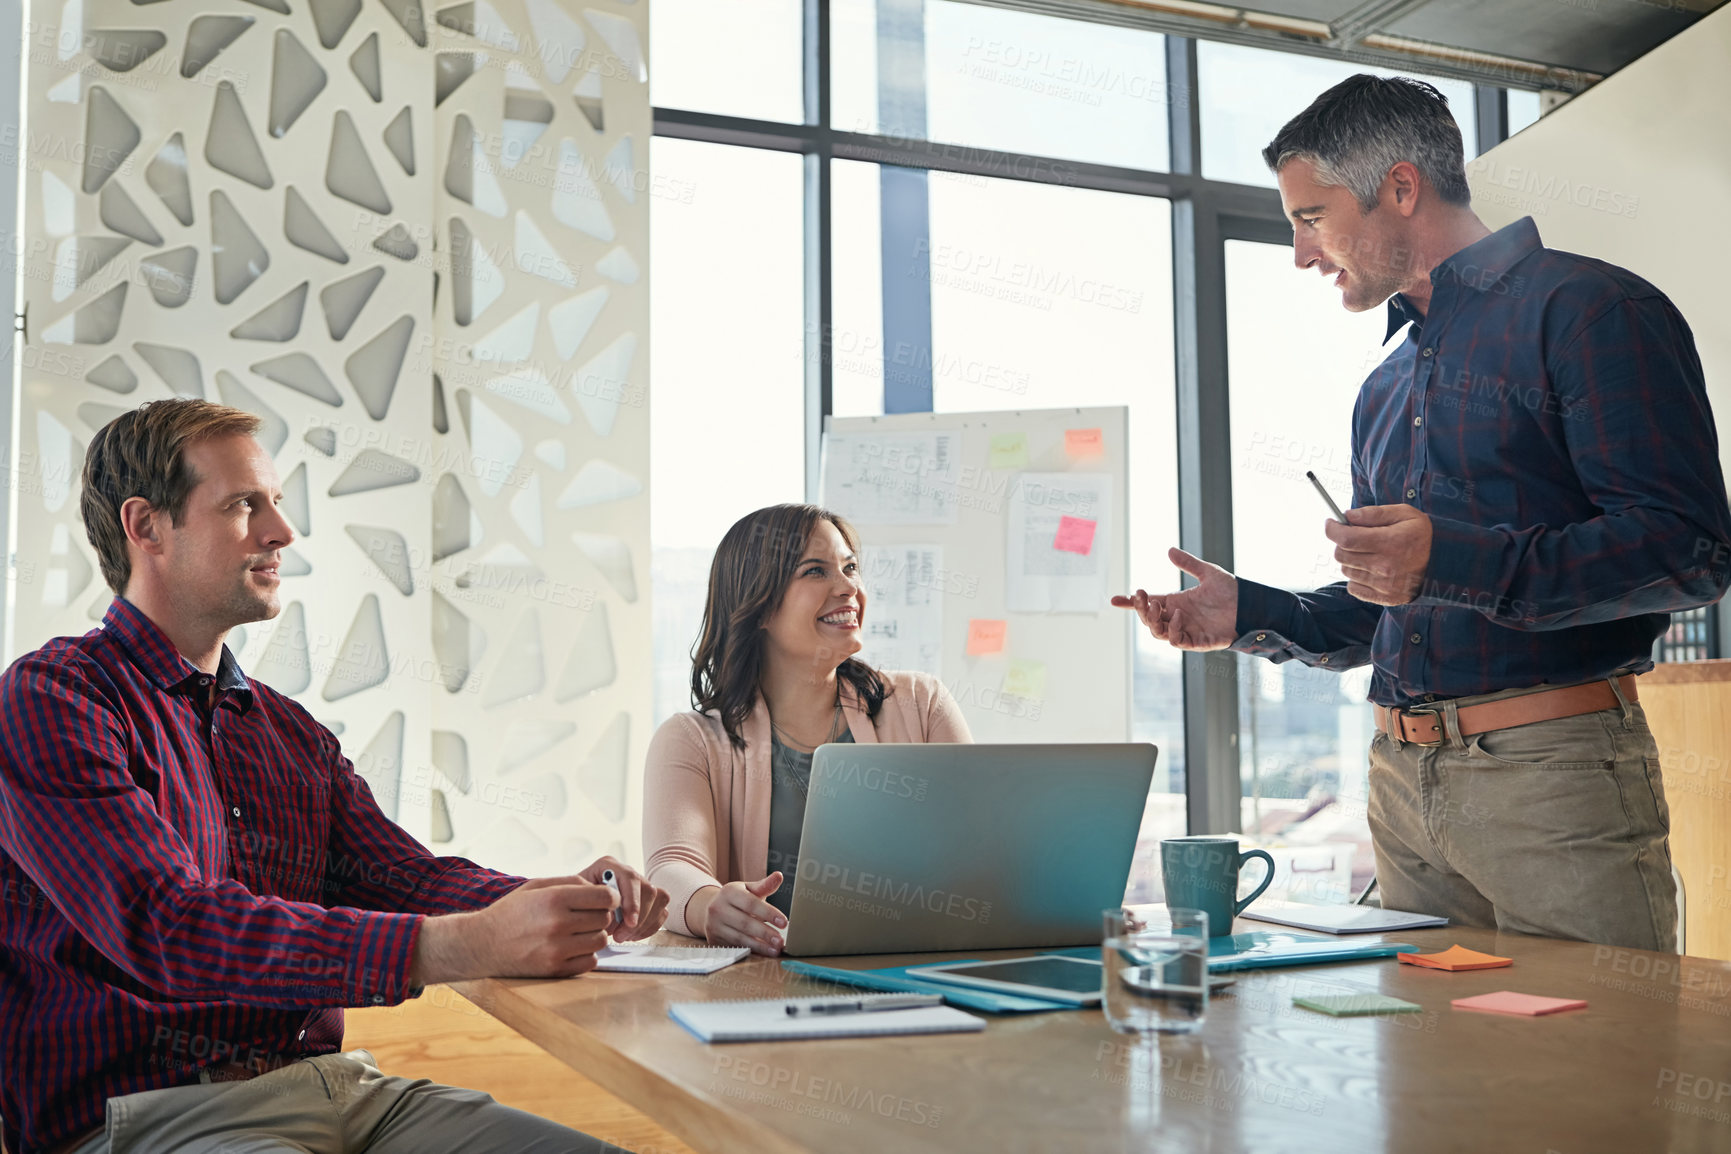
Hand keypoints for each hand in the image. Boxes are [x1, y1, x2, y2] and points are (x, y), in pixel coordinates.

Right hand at [410, 875, 614, 984]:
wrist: (481, 944)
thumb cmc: (511, 912)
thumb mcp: (536, 886)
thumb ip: (570, 882)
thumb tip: (601, 888)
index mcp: (555, 899)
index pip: (605, 897)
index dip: (610, 897)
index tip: (604, 900)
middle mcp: (558, 924)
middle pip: (604, 919)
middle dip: (599, 915)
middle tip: (586, 916)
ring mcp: (557, 950)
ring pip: (600, 941)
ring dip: (593, 936)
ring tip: (578, 932)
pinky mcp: (555, 970)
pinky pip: (590, 962)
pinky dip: (586, 955)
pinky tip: (572, 948)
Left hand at [577, 856, 670, 942]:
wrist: (574, 908)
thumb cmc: (574, 904)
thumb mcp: (576, 903)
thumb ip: (594, 907)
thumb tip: (612, 918)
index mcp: (608, 866)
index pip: (630, 878)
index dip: (633, 901)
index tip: (629, 922)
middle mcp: (627, 872)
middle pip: (649, 889)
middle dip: (639, 918)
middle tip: (620, 936)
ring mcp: (639, 884)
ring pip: (660, 898)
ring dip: (646, 922)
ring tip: (625, 936)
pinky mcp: (648, 899)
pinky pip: (662, 910)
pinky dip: (650, 926)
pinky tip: (633, 934)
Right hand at [696, 873, 786, 955]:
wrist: (712, 908)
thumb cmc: (737, 898)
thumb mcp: (748, 889)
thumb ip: (764, 885)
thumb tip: (779, 876)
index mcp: (729, 892)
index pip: (751, 904)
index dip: (768, 913)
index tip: (784, 922)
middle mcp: (718, 908)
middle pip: (745, 923)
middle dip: (765, 933)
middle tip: (780, 940)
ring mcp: (714, 925)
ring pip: (739, 938)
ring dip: (759, 946)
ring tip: (775, 950)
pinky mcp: (714, 940)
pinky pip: (734, 947)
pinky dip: (750, 951)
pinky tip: (763, 952)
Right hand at [1111, 547, 1238, 650]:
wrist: (1251, 606)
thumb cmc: (1232, 591)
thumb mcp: (1208, 573)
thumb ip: (1188, 564)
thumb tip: (1169, 551)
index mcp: (1176, 602)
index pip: (1148, 604)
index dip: (1131, 603)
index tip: (1114, 600)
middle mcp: (1178, 618)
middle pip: (1149, 620)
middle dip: (1140, 609)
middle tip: (1142, 596)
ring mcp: (1187, 630)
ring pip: (1158, 633)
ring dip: (1153, 621)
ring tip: (1157, 605)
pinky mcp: (1198, 642)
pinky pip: (1178, 642)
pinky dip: (1174, 631)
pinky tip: (1178, 616)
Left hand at [1326, 504, 1431, 604]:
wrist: (1444, 563)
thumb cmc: (1422, 536)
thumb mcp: (1404, 514)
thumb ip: (1374, 513)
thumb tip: (1348, 516)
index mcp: (1390, 542)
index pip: (1347, 538)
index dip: (1333, 529)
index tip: (1331, 523)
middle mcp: (1385, 566)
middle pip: (1342, 555)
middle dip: (1342, 543)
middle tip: (1354, 537)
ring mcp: (1383, 585)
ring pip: (1346, 570)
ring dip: (1351, 560)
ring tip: (1368, 554)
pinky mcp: (1383, 597)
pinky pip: (1353, 587)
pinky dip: (1356, 577)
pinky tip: (1370, 569)